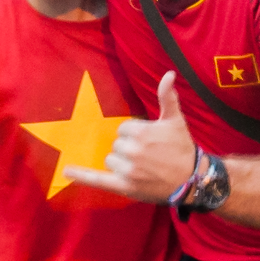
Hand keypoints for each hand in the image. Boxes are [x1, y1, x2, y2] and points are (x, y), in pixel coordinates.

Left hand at [63, 71, 197, 203]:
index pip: (123, 130)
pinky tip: (66, 171)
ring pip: (110, 160)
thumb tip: (168, 74)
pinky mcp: (125, 186)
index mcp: (141, 132)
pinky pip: (98, 179)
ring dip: (121, 163)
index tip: (151, 142)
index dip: (136, 135)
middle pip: (116, 145)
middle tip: (149, 157)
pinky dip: (82, 175)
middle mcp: (133, 150)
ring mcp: (128, 170)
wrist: (193, 179)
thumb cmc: (183, 148)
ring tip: (143, 168)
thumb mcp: (175, 120)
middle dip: (129, 149)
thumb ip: (168, 97)